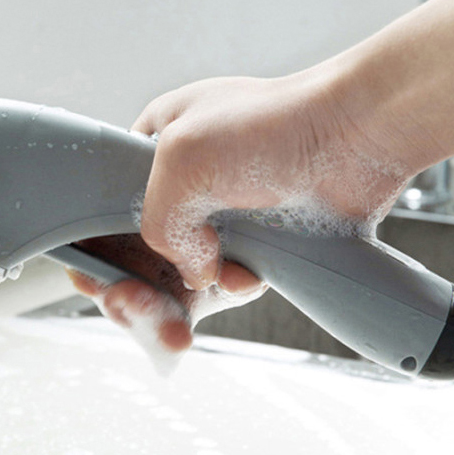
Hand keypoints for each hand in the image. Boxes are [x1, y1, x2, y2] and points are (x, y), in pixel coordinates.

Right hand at [68, 69, 410, 357]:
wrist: (356, 135)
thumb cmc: (272, 124)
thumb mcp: (181, 158)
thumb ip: (158, 223)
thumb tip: (188, 272)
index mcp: (154, 150)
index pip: (106, 210)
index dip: (97, 250)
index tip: (97, 281)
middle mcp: (186, 185)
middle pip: (140, 253)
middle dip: (132, 290)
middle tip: (131, 309)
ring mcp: (223, 217)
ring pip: (182, 277)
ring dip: (173, 306)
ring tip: (172, 330)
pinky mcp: (260, 243)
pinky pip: (228, 283)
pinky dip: (230, 292)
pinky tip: (243, 283)